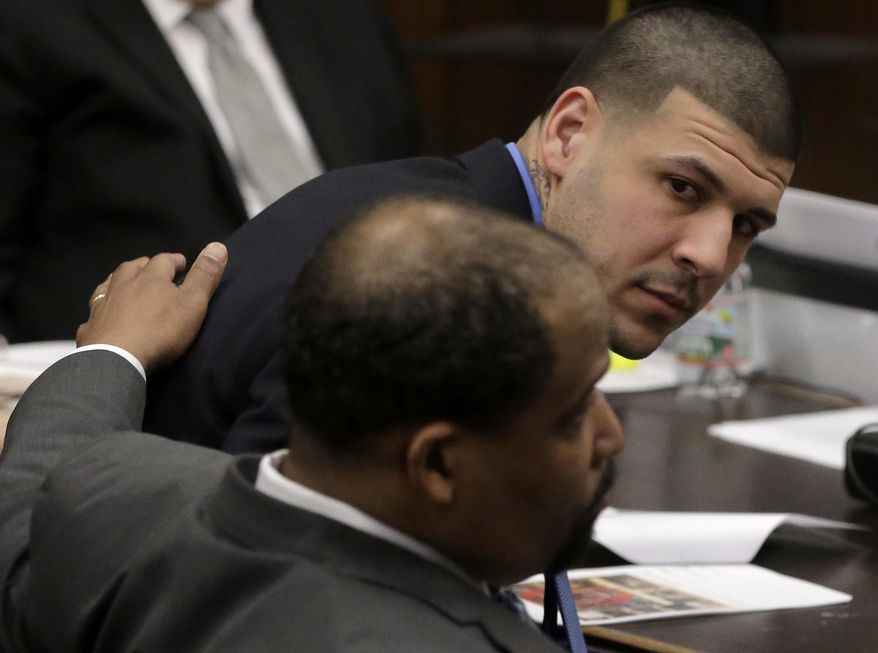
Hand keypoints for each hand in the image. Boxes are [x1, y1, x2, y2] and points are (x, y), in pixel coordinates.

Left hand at [76, 242, 227, 373]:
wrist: (117, 361)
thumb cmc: (161, 331)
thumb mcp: (193, 303)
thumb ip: (205, 276)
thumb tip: (218, 245)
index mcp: (150, 278)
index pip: (163, 261)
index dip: (174, 260)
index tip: (182, 263)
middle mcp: (123, 286)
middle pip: (132, 268)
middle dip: (144, 265)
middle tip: (151, 268)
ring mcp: (103, 306)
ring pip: (109, 285)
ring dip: (118, 280)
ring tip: (124, 283)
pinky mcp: (90, 328)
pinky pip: (94, 314)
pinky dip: (100, 311)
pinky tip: (100, 317)